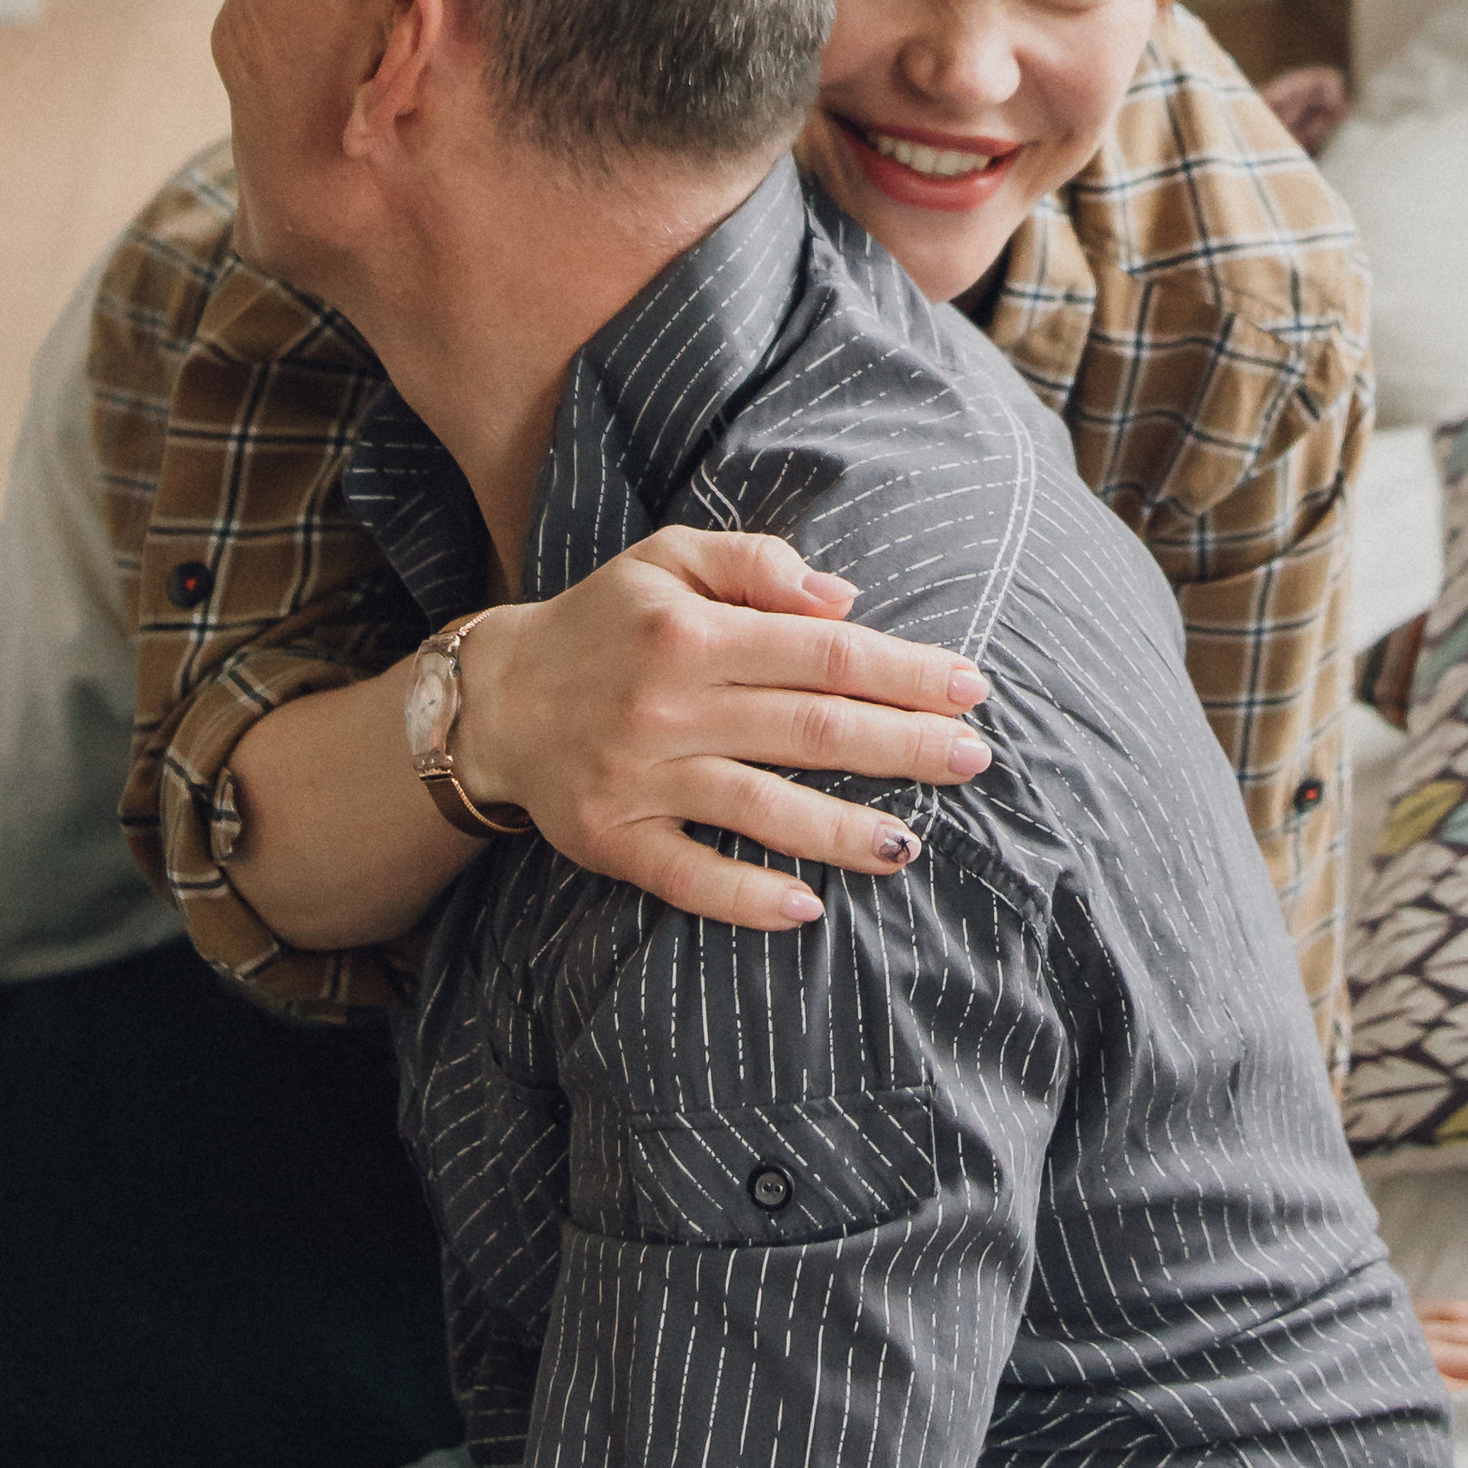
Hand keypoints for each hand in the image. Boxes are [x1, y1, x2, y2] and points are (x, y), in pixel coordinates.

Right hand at [453, 528, 989, 933]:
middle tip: (972, 760)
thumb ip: (755, 562)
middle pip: (808, 728)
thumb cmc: (604, 625)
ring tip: (910, 844)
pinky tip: (806, 907)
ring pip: (760, 808)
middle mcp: (666, 705)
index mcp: (689, 630)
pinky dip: (746, 897)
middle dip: (901, 746)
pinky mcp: (611, 838)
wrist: (495, 699)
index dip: (903, 671)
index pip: (822, 652)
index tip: (969, 687)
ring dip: (843, 830)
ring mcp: (638, 778)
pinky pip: (687, 876)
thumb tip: (842, 599)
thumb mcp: (667, 559)